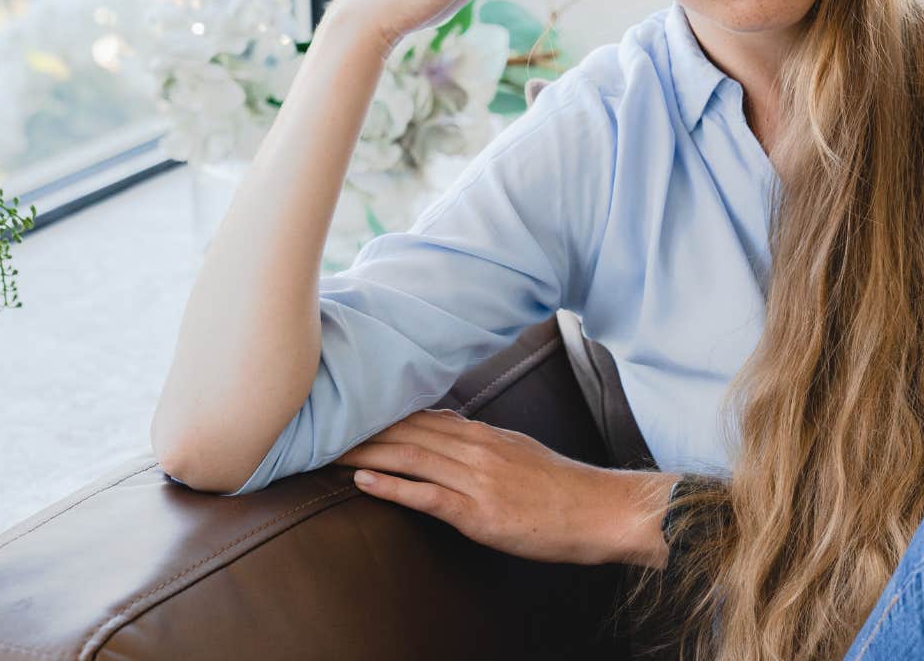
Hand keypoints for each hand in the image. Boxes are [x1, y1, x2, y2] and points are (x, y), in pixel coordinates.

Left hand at [334, 408, 672, 566]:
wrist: (601, 511)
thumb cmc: (563, 490)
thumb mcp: (522, 455)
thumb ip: (484, 446)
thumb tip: (451, 438)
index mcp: (486, 437)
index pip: (424, 417)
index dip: (382, 414)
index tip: (349, 411)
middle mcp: (477, 450)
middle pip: (408, 432)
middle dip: (362, 428)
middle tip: (321, 425)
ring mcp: (477, 480)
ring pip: (411, 457)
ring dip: (365, 453)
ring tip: (328, 450)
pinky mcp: (479, 512)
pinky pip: (427, 496)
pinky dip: (391, 487)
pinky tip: (363, 482)